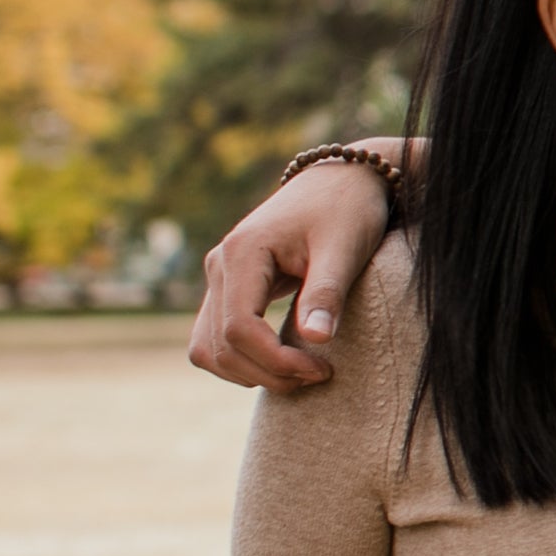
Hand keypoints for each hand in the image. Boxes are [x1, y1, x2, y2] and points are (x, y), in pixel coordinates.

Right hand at [187, 144, 407, 388]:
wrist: (342, 180)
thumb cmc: (347, 210)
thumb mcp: (345, 249)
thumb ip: (327, 292)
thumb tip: (316, 339)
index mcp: (242, 253)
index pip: (239, 329)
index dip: (276, 361)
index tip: (321, 370)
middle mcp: (219, 265)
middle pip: (218, 346)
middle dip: (266, 372)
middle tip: (318, 375)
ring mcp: (219, 276)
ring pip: (207, 348)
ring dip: (249, 372)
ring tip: (301, 373)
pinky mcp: (229, 287)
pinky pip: (216, 337)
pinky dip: (242, 359)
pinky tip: (283, 361)